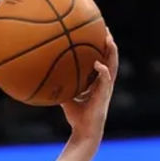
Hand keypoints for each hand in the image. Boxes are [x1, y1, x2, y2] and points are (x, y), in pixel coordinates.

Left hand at [61, 28, 117, 142]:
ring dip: (111, 52)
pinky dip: (103, 71)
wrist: (84, 132)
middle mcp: (104, 83)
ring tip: (108, 38)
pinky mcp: (105, 96)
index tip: (96, 33)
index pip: (102, 60)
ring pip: (113, 65)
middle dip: (109, 43)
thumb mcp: (66, 98)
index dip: (101, 48)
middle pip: (110, 58)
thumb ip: (61, 87)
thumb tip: (46, 78)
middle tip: (104, 28)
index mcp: (98, 82)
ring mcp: (106, 89)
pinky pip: (106, 80)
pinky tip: (97, 63)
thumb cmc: (77, 118)